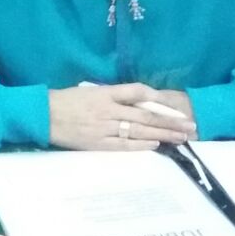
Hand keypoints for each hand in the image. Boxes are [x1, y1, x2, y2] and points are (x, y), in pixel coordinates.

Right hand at [48, 83, 195, 150]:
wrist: (44, 115)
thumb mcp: (90, 91)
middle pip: (145, 114)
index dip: (159, 99)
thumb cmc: (66, 100)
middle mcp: (108, 109)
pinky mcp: (98, 143)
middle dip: (170, 121)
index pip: (137, 92)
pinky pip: (124, 144)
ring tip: (181, 138)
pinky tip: (156, 145)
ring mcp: (104, 127)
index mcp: (105, 93)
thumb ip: (112, 96)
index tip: (175, 106)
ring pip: (139, 130)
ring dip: (162, 134)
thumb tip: (138, 102)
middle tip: (190, 126)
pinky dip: (141, 144)